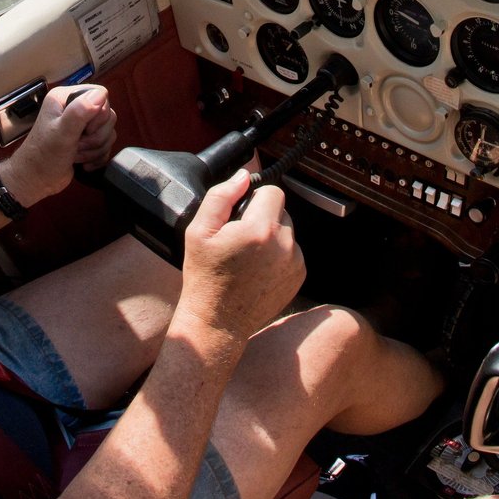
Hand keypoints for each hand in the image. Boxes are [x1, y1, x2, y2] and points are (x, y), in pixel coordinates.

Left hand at [0, 84, 117, 206]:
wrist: (36, 181)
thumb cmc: (42, 157)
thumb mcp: (61, 133)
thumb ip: (79, 112)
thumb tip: (100, 95)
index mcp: (64, 98)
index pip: (100, 94)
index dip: (98, 115)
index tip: (85, 130)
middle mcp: (74, 108)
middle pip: (107, 114)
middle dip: (95, 136)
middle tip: (77, 145)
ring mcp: (81, 125)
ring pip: (107, 131)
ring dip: (95, 148)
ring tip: (76, 155)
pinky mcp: (86, 140)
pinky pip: (106, 144)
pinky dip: (98, 156)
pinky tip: (83, 163)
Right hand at [177, 170, 304, 344]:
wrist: (218, 321)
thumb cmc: (205, 276)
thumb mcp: (200, 231)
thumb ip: (221, 196)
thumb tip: (243, 176)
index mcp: (261, 229)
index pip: (273, 192)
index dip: (254, 199)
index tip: (240, 215)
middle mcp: (285, 244)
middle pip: (281, 211)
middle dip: (263, 218)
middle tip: (240, 239)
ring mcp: (295, 262)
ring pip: (287, 232)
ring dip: (272, 237)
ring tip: (248, 258)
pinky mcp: (299, 277)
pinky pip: (292, 252)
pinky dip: (279, 256)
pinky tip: (258, 270)